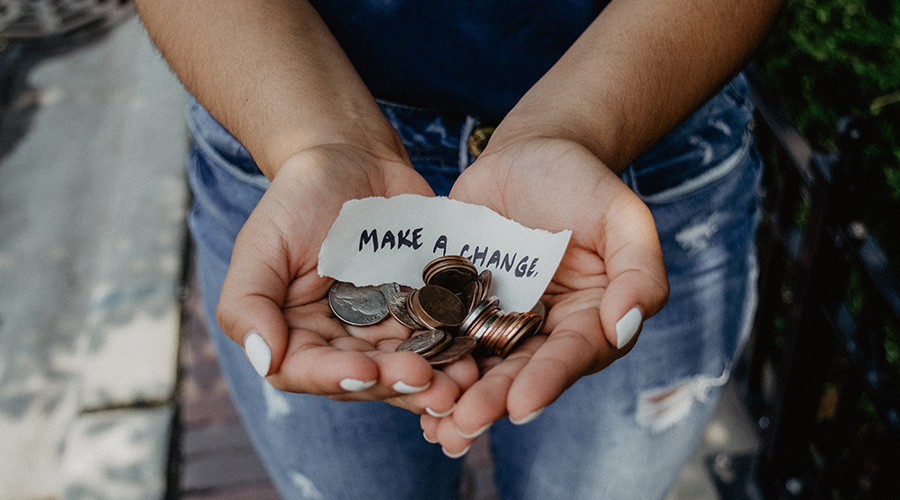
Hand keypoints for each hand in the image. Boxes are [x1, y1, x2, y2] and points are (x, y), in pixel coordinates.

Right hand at [216, 144, 478, 413]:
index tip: (367, 372)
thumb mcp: (261, 244)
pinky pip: (441, 337)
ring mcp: (385, 329)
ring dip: (436, 380)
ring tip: (461, 382)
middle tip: (429, 382)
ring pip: (408, 367)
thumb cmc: (298, 199)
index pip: (308, 371)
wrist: (353, 159)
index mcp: (296, 334)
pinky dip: (457, 350)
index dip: (337, 378)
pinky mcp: (423, 311)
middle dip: (397, 384)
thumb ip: (247, 303)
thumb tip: (264, 358)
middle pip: (366, 378)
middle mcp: (341, 341)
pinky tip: (477, 356)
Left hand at [424, 136, 668, 453]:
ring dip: (456, 398)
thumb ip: (639, 271)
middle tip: (464, 424)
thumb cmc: (583, 182)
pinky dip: (427, 361)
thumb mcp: (622, 217)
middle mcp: (543, 331)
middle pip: (519, 372)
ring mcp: (498, 320)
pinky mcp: (459, 305)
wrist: (529, 154)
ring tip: (434, 426)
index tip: (522, 405)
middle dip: (492, 401)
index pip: (571, 355)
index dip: (547, 381)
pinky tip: (404, 386)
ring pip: (478, 366)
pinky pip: (442, 336)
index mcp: (589, 320)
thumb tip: (625, 326)